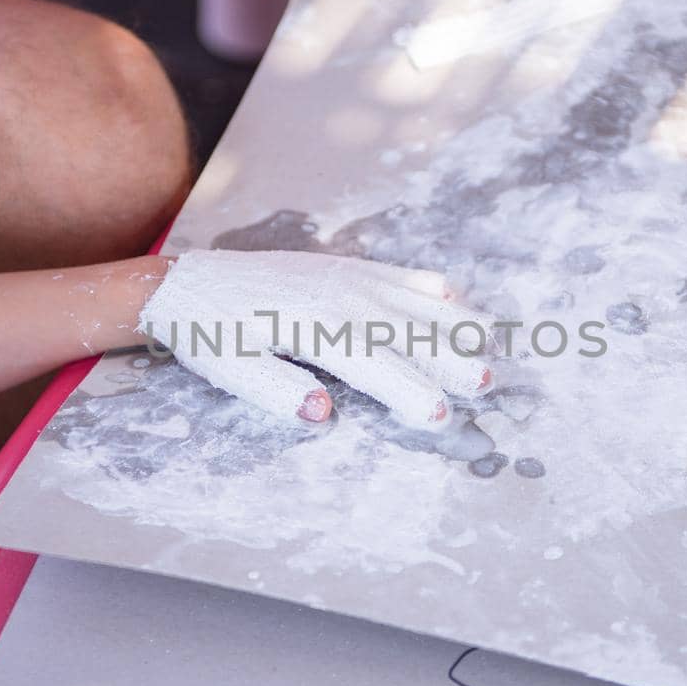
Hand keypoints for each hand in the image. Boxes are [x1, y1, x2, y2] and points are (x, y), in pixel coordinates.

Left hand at [139, 250, 492, 426]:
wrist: (191, 281)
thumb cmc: (210, 333)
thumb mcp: (231, 369)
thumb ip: (276, 391)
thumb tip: (321, 414)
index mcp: (316, 328)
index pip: (375, 365)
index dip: (410, 392)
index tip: (439, 416)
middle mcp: (343, 298)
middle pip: (409, 332)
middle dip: (451, 358)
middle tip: (488, 384)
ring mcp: (350, 279)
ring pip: (416, 303)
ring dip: (457, 325)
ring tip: (496, 346)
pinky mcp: (349, 269)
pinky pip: (401, 277)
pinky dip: (433, 290)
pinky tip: (458, 304)